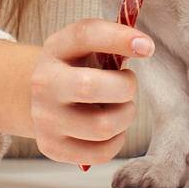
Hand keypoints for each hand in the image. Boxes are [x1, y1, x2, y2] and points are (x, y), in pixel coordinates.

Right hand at [30, 18, 153, 166]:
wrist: (40, 97)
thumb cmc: (76, 67)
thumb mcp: (85, 45)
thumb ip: (112, 41)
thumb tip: (144, 47)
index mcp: (56, 48)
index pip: (85, 35)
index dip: (119, 38)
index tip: (148, 47)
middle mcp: (44, 82)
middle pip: (91, 87)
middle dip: (124, 87)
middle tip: (127, 84)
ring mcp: (45, 118)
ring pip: (102, 126)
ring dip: (124, 116)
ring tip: (121, 107)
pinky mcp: (52, 147)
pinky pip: (100, 153)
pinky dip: (116, 141)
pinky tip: (112, 128)